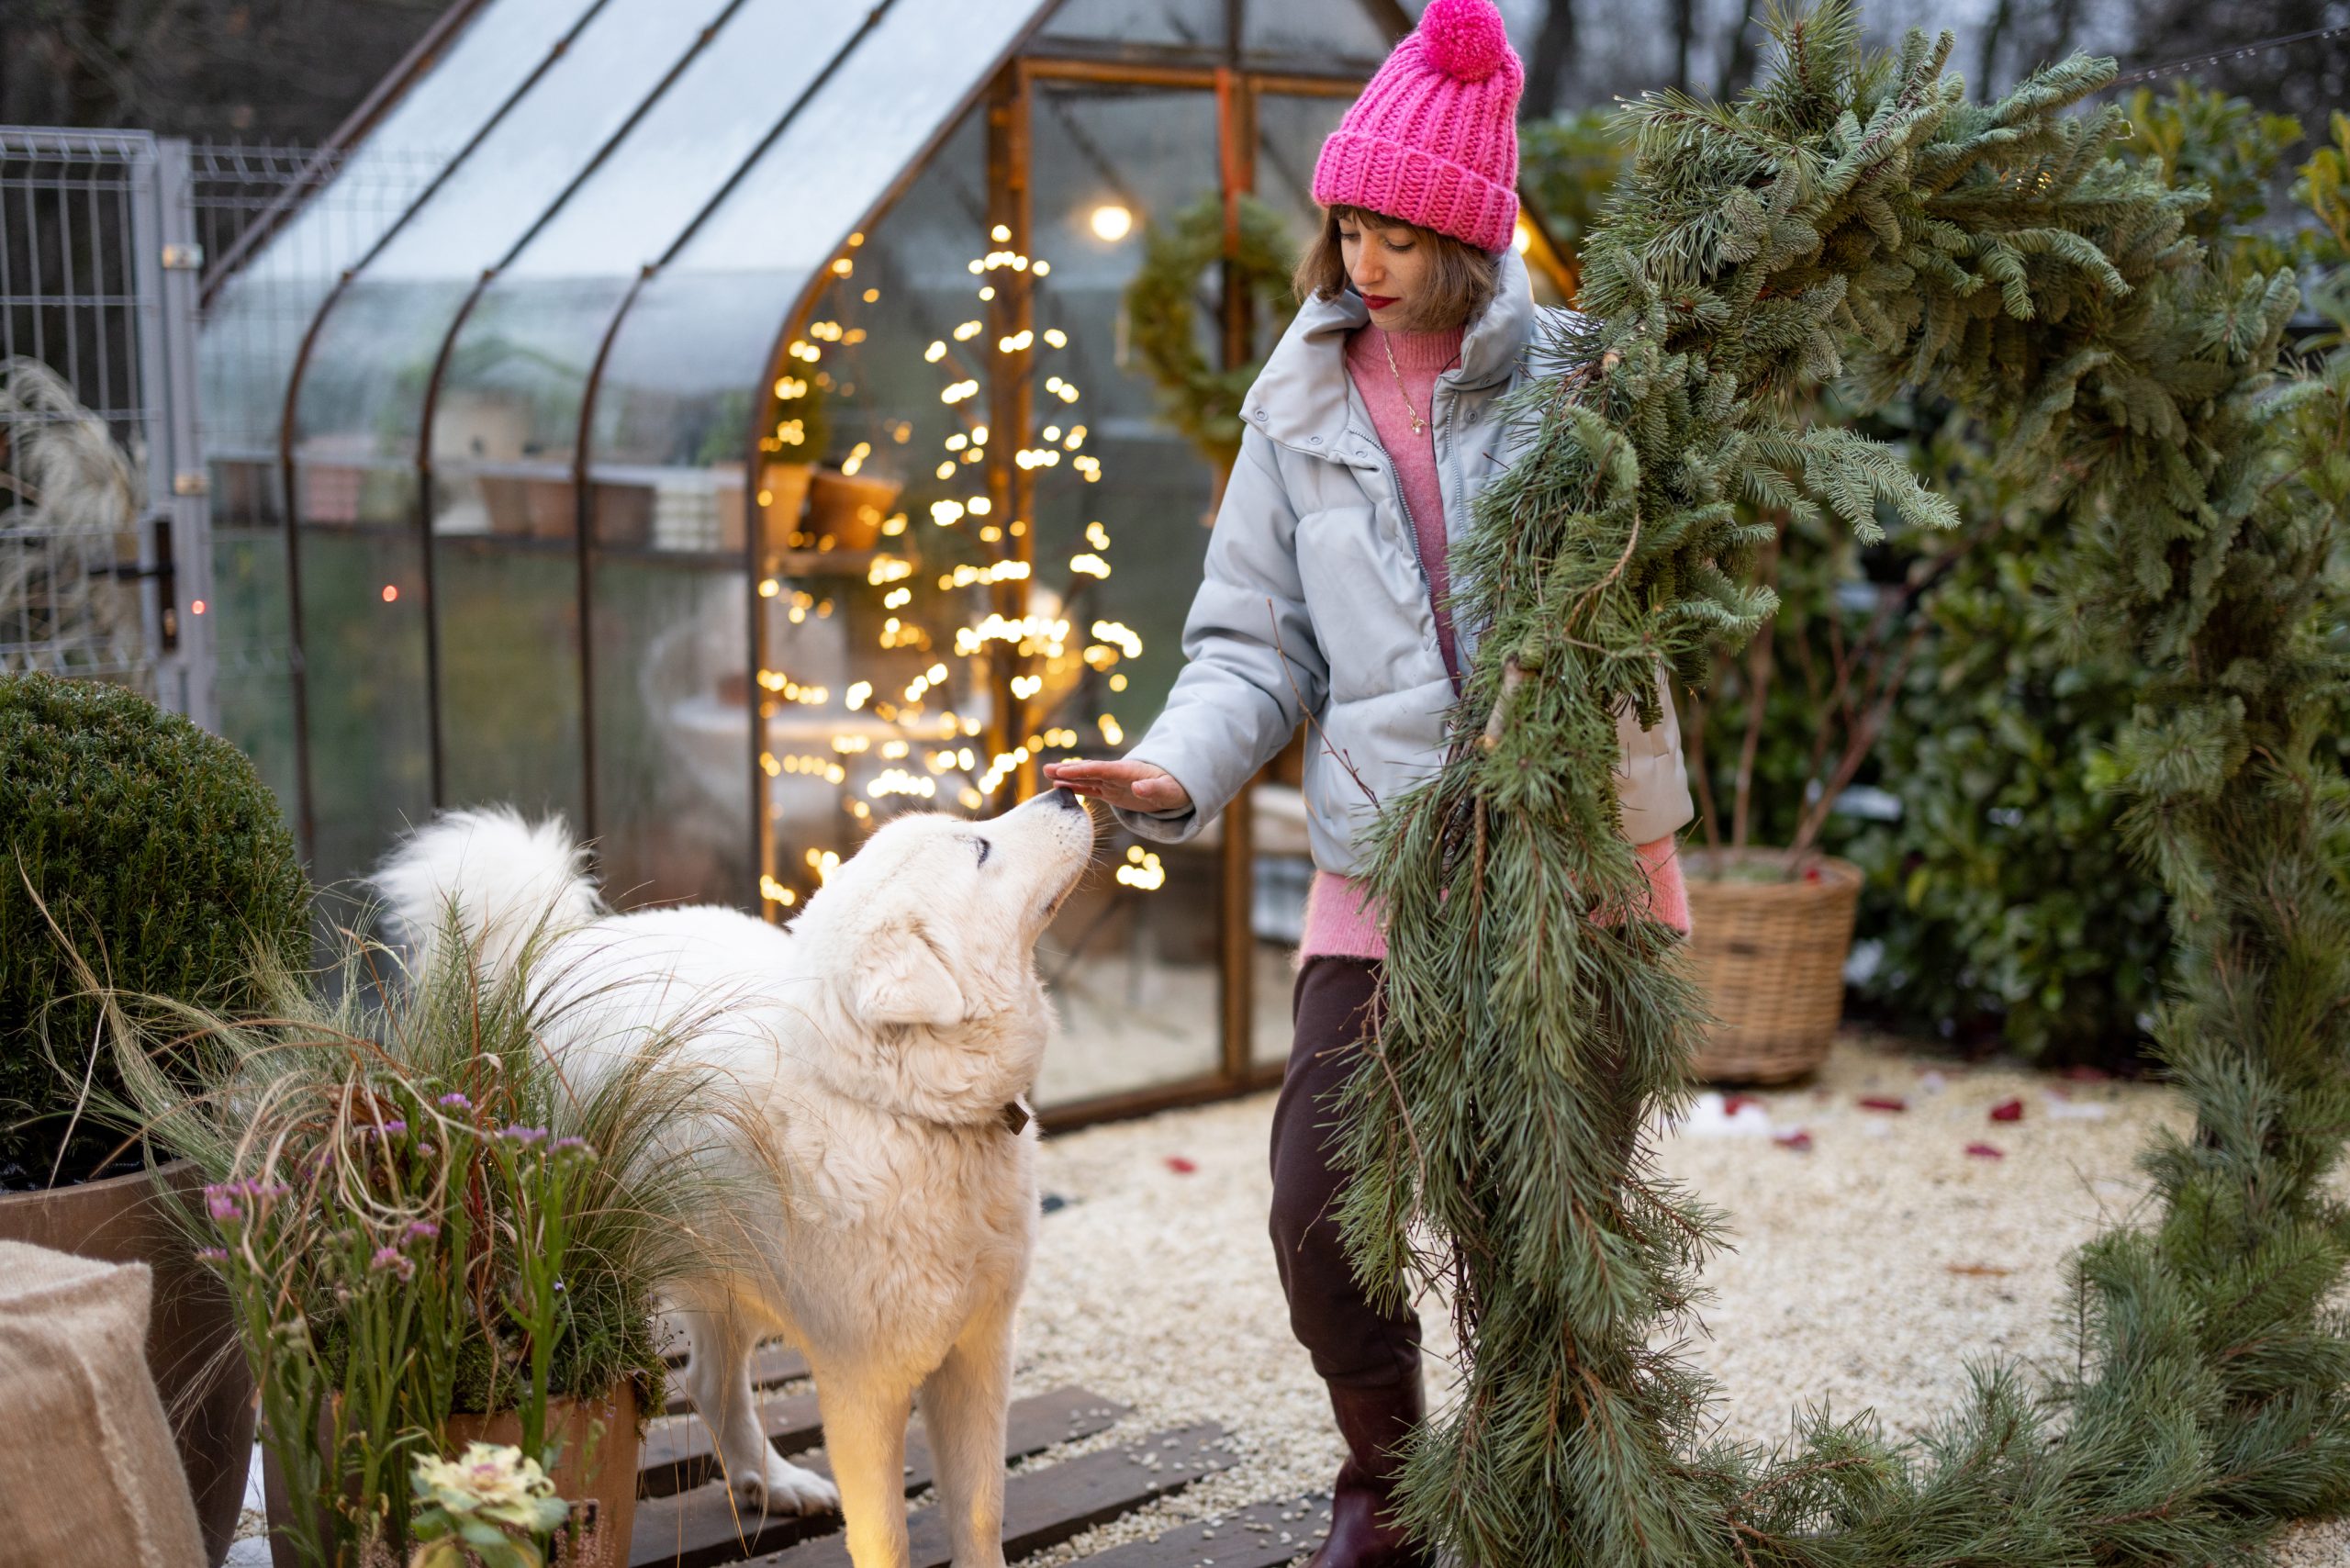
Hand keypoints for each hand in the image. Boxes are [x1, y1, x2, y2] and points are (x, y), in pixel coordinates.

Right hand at [1041, 758, 1190, 813]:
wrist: (1176, 788)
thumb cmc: (1176, 788)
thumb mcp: (1170, 790)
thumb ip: (1155, 789)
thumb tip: (1138, 788)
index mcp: (1129, 772)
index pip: (1103, 769)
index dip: (1084, 770)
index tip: (1065, 769)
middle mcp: (1117, 775)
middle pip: (1090, 771)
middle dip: (1069, 769)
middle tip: (1047, 768)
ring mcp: (1113, 783)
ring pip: (1086, 778)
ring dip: (1068, 776)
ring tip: (1047, 773)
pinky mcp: (1112, 791)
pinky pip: (1091, 788)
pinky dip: (1076, 786)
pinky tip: (1061, 786)